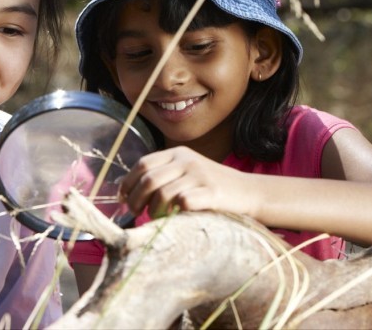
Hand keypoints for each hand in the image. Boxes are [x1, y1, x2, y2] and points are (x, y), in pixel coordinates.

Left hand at [119, 147, 243, 217]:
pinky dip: (173, 214)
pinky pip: (182, 203)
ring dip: (153, 210)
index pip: (143, 164)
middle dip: (136, 199)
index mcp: (178, 153)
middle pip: (149, 179)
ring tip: (155, 218)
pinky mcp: (210, 193)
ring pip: (162, 193)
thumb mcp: (188, 171)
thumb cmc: (212, 186)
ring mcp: (199, 175)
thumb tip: (130, 193)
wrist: (249, 191)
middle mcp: (187, 161)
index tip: (122, 198)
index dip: (128, 182)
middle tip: (134, 212)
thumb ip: (164, 175)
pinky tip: (174, 219)